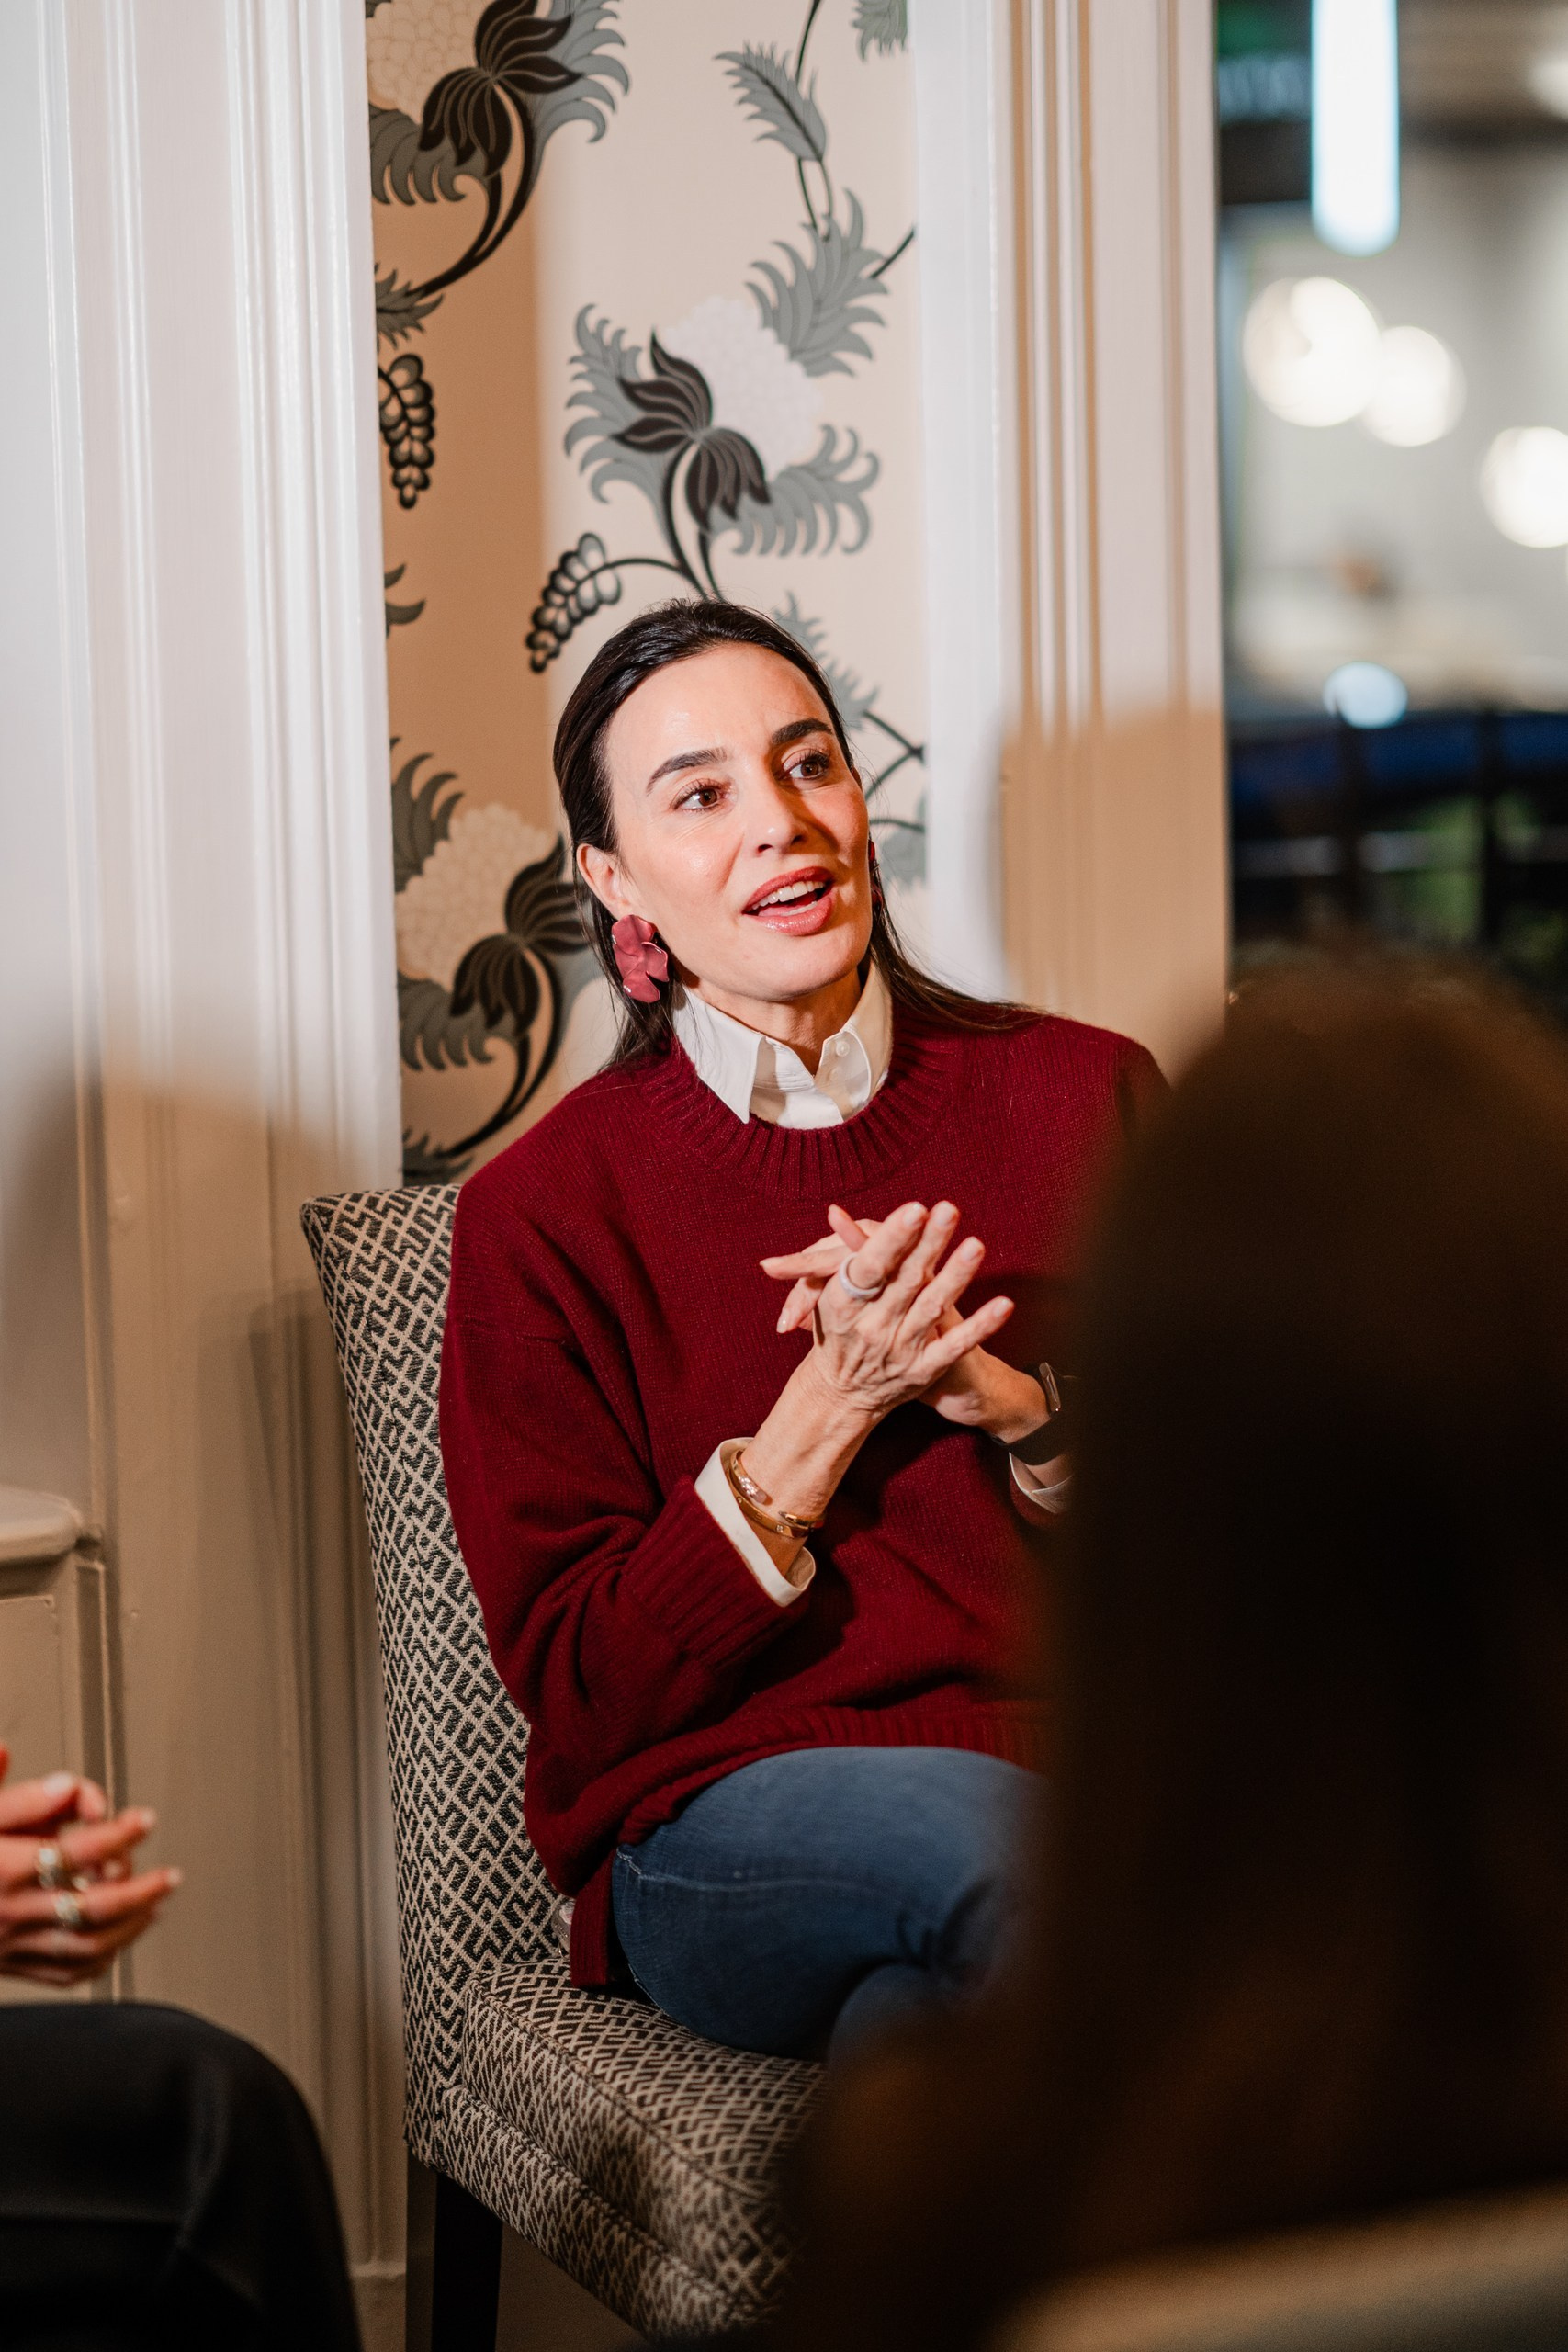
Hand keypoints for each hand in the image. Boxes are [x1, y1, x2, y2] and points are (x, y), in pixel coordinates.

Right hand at [0, 1744, 179, 1987]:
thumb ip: (14, 1798)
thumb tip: (53, 1778)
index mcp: (1, 1869)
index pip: (73, 1853)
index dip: (116, 1834)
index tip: (145, 1819)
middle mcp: (10, 1911)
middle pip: (91, 1907)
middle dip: (142, 1890)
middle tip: (171, 1875)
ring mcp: (13, 1945)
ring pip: (87, 1945)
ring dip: (131, 1926)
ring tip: (157, 1904)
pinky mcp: (13, 1967)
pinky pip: (66, 1973)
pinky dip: (102, 1958)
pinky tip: (122, 1937)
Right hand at [763, 1206, 1048, 1443]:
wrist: (842, 1394)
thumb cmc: (840, 1330)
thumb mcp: (830, 1294)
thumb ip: (846, 1256)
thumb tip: (837, 1212)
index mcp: (844, 1303)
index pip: (871, 1266)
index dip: (893, 1238)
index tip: (915, 1210)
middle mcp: (872, 1326)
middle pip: (906, 1279)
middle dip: (929, 1244)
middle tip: (949, 1210)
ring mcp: (900, 1349)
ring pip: (932, 1307)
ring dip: (956, 1276)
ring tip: (975, 1246)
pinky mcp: (923, 1369)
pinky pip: (956, 1346)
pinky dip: (981, 1326)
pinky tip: (1004, 1305)